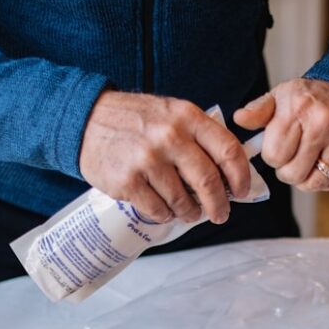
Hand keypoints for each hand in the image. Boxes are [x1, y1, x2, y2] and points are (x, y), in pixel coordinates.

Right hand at [80, 91, 250, 224]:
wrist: (86, 120)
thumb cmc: (135, 121)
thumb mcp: (172, 113)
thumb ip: (200, 136)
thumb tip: (230, 173)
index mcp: (186, 117)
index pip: (228, 150)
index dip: (241, 176)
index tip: (242, 191)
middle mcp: (169, 136)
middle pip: (209, 181)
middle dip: (219, 205)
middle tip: (220, 215)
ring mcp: (147, 160)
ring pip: (183, 201)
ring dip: (191, 213)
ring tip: (189, 212)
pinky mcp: (128, 182)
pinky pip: (159, 210)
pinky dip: (165, 215)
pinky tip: (163, 208)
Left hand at [234, 78, 328, 192]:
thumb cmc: (310, 100)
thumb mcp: (280, 98)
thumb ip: (258, 111)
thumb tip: (239, 119)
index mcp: (299, 108)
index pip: (274, 157)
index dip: (275, 157)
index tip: (282, 147)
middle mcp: (324, 121)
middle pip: (294, 174)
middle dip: (290, 171)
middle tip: (297, 158)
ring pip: (317, 183)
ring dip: (310, 179)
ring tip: (312, 162)